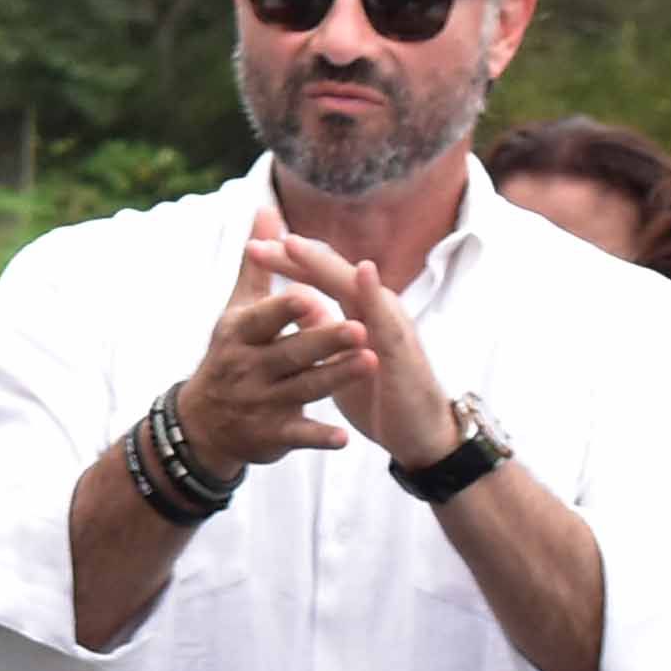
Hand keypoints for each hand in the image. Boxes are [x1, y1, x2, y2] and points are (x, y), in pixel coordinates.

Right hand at [173, 207, 373, 475]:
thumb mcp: (238, 310)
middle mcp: (247, 368)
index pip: (264, 317)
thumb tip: (267, 210)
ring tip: (370, 362)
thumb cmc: (232, 353)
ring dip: (336, 377)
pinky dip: (320, 437)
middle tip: (360, 329)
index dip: (286, 309)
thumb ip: (258, 264)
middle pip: (292, 352)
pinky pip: (299, 435)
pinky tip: (343, 438)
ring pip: (305, 388)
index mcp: (239, 334)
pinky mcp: (272, 434)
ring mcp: (259, 403)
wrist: (201, 424)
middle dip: (325, 341)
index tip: (310, 295)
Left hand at [244, 227, 462, 468]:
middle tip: (265, 237)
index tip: (252, 247)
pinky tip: (363, 275)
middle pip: (336, 275)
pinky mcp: (405, 352)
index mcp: (360, 313)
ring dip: (328, 266)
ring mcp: (393, 328)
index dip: (289, 264)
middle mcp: (377, 312)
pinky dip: (375, 296)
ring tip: (297, 245)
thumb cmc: (378, 392)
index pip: (320, 280)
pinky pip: (389, 321)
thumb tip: (294, 298)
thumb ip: (321, 326)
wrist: (419, 434)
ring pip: (360, 288)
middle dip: (300, 256)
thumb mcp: (338, 357)